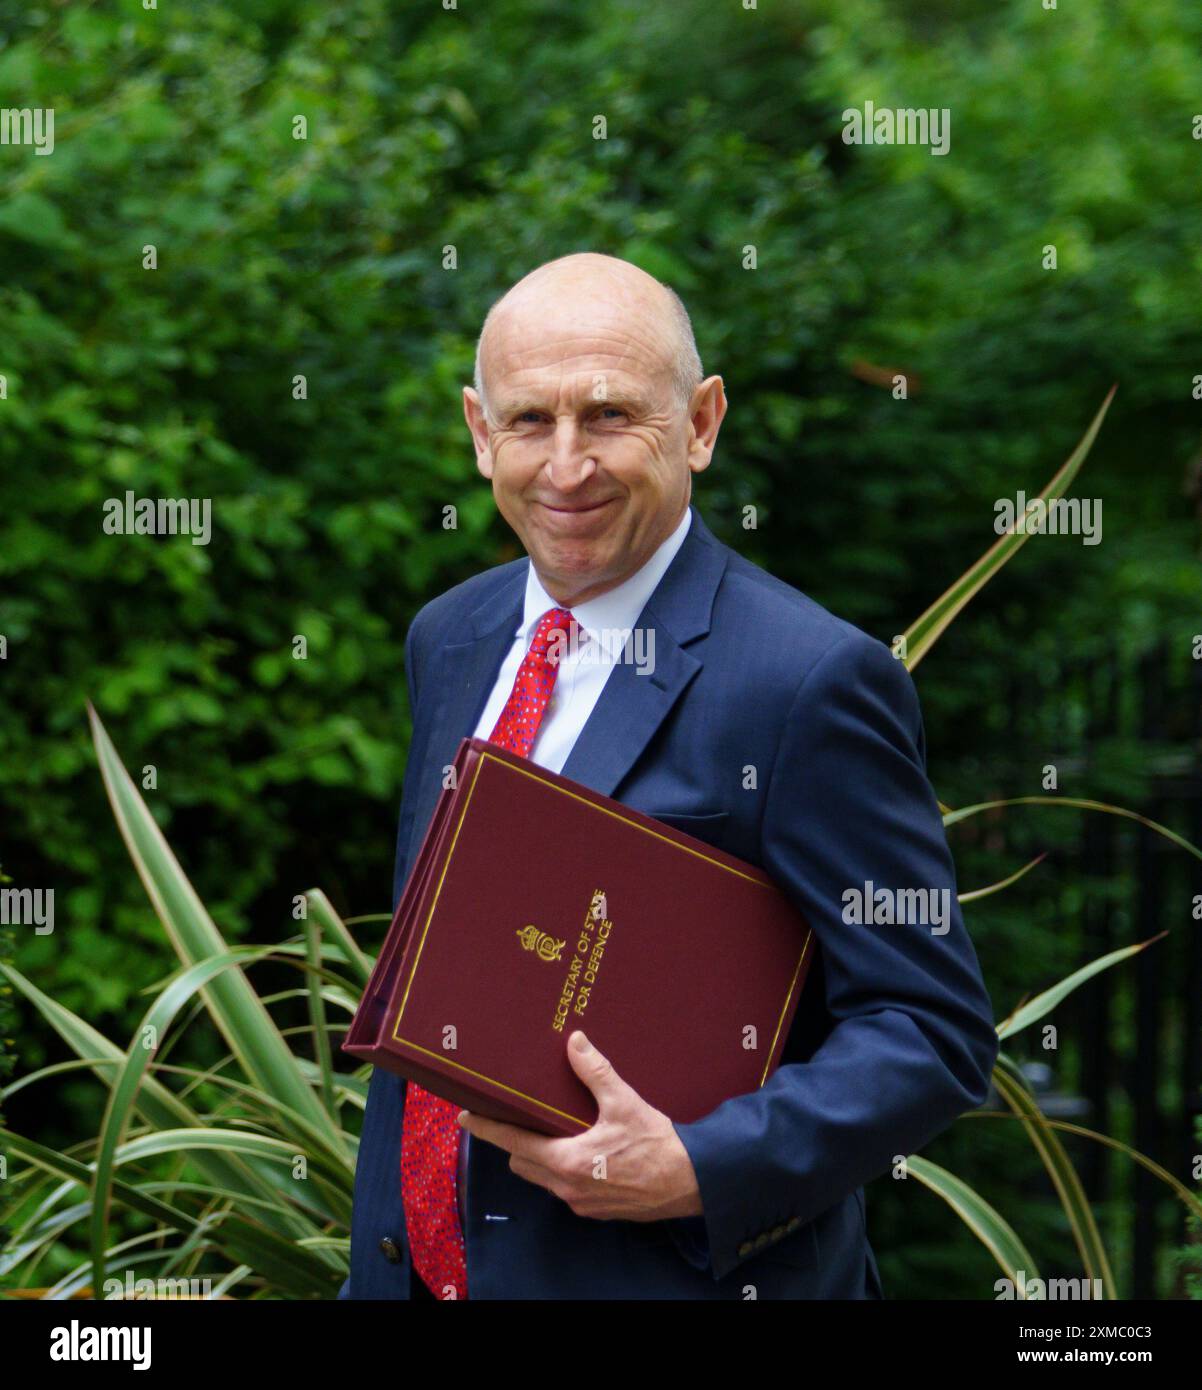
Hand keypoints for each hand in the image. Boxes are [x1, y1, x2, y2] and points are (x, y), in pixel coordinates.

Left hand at [458, 1030, 703, 1221]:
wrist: (691, 1181)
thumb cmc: (657, 1144)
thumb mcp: (623, 1102)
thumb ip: (595, 1072)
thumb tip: (574, 1042)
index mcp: (565, 1161)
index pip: (512, 1142)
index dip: (487, 1128)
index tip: (465, 1118)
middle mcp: (566, 1187)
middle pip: (522, 1162)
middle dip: (514, 1141)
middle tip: (515, 1116)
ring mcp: (581, 1203)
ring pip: (542, 1178)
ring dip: (539, 1156)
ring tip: (549, 1131)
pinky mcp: (597, 1209)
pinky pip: (565, 1188)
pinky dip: (562, 1169)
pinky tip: (581, 1151)